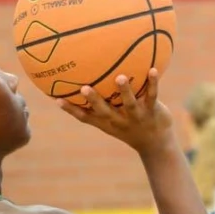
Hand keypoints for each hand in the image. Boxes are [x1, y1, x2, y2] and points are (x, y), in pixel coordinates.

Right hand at [56, 69, 173, 154]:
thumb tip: (82, 82)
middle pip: (105, 111)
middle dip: (94, 100)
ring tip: (120, 77)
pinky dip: (153, 83)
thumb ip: (98, 107)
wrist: (157, 144)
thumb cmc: (130, 127)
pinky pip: (152, 95)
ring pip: (129, 104)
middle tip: (84, 88)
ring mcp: (136, 116)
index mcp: (107, 123)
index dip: (71, 110)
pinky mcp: (153, 111)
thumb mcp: (113, 121)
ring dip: (124, 91)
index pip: (86, 117)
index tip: (56, 99)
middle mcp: (120, 120)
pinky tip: (153, 69)